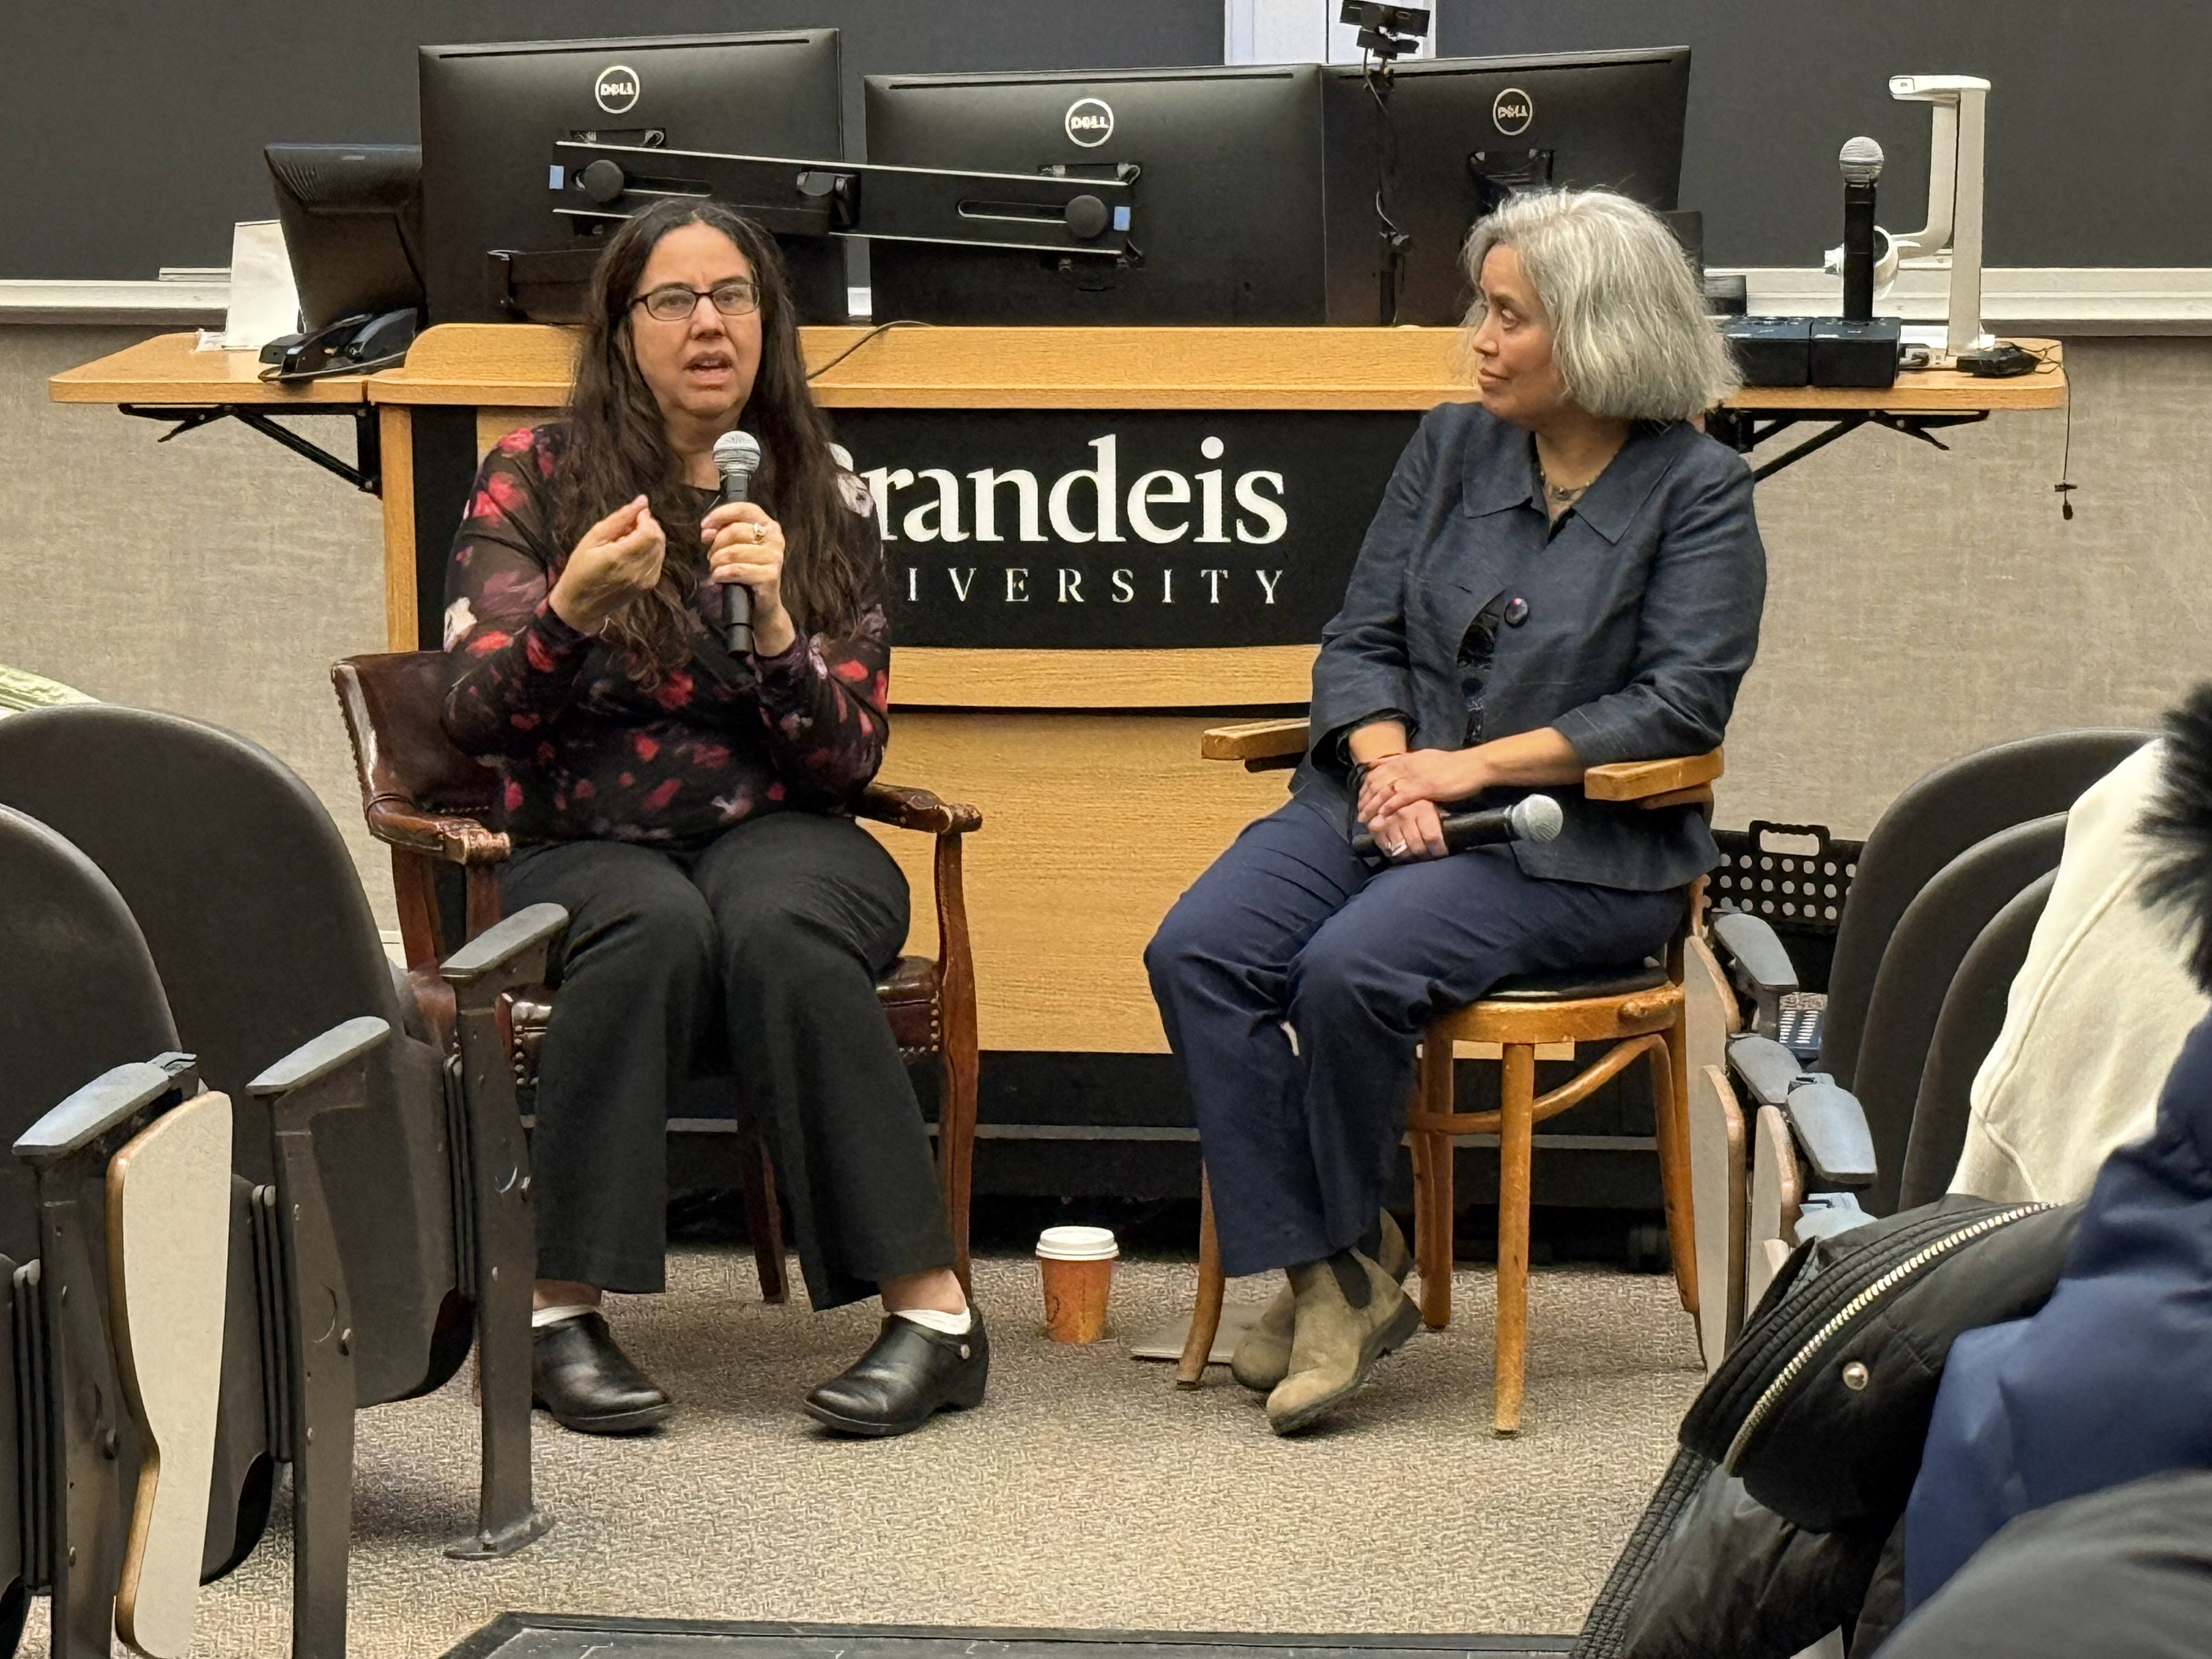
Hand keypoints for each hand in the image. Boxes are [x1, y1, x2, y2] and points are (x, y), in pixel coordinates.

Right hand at [548, 496, 664, 633]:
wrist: (580, 606)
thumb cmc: (580, 569)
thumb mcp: (592, 539)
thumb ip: (619, 519)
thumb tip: (642, 501)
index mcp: (621, 558)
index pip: (650, 532)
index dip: (646, 519)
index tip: (633, 515)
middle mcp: (638, 571)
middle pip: (659, 539)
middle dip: (649, 526)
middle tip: (631, 525)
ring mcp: (646, 580)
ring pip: (661, 549)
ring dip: (650, 538)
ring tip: (629, 539)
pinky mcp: (648, 586)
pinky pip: (658, 561)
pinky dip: (650, 551)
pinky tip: (633, 552)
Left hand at [702, 500, 792, 652]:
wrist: (761, 603)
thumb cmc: (746, 570)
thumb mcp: (734, 547)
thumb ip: (722, 533)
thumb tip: (707, 532)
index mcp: (769, 525)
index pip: (744, 508)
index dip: (721, 514)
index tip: (704, 527)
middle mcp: (775, 538)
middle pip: (735, 530)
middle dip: (716, 545)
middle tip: (712, 557)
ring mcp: (775, 557)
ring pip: (733, 551)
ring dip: (717, 561)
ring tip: (716, 568)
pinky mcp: (770, 575)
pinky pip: (737, 570)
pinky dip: (722, 574)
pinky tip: (718, 578)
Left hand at [1357, 748, 1487, 821]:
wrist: (1472, 766)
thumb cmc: (1454, 766)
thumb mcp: (1427, 759)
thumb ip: (1411, 764)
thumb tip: (1400, 768)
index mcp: (1407, 759)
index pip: (1378, 770)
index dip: (1367, 784)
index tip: (1361, 796)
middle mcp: (1406, 765)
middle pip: (1377, 781)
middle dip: (1365, 798)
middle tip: (1359, 811)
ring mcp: (1414, 776)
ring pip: (1384, 791)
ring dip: (1372, 806)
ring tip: (1365, 818)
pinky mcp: (1423, 788)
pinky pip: (1400, 798)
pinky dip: (1389, 807)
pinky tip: (1382, 816)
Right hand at [1366, 800, 1447, 862]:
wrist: (1389, 785)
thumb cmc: (1418, 796)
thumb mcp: (1432, 801)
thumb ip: (1439, 818)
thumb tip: (1453, 838)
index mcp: (1421, 808)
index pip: (1432, 838)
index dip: (1439, 851)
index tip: (1442, 854)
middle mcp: (1403, 815)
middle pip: (1418, 847)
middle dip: (1426, 857)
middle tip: (1430, 858)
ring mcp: (1388, 822)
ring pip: (1402, 852)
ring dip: (1412, 859)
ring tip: (1418, 858)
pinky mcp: (1375, 828)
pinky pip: (1387, 851)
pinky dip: (1396, 857)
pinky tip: (1403, 855)